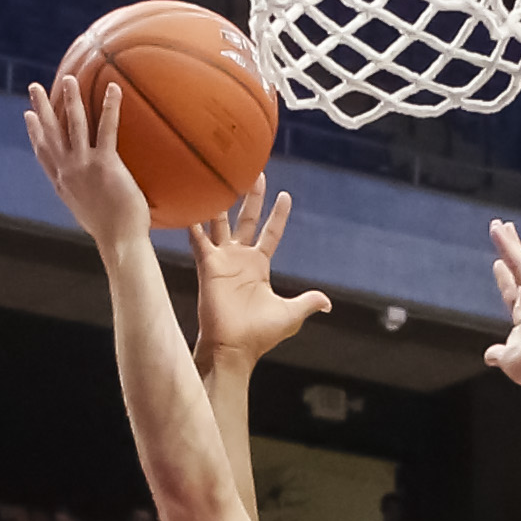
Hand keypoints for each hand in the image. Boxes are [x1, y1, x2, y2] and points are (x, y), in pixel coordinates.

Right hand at [24, 77, 152, 257]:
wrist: (119, 242)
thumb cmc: (112, 234)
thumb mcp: (90, 214)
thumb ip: (87, 199)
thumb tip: (95, 198)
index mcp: (63, 185)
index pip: (44, 154)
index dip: (35, 134)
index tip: (28, 116)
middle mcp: (69, 172)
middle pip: (51, 134)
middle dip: (42, 108)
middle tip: (34, 87)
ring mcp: (84, 166)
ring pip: (75, 125)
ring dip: (70, 100)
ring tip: (69, 79)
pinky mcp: (105, 164)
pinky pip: (107, 129)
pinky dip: (110, 107)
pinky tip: (113, 88)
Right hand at [191, 181, 331, 367]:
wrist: (233, 349)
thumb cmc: (259, 335)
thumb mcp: (290, 315)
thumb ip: (308, 302)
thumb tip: (329, 302)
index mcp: (259, 267)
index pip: (271, 234)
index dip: (278, 216)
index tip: (285, 196)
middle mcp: (240, 259)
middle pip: (247, 219)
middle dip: (252, 197)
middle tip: (255, 172)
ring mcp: (222, 260)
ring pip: (221, 222)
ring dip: (221, 201)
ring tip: (222, 174)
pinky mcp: (207, 265)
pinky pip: (199, 238)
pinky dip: (194, 222)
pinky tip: (192, 201)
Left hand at [484, 220, 520, 390]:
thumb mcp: (509, 360)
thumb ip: (499, 354)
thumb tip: (489, 355)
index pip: (512, 294)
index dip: (504, 278)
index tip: (497, 264)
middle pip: (517, 271)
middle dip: (509, 251)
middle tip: (502, 230)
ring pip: (518, 262)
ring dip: (508, 242)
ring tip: (498, 224)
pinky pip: (519, 263)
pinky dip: (509, 247)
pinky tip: (501, 232)